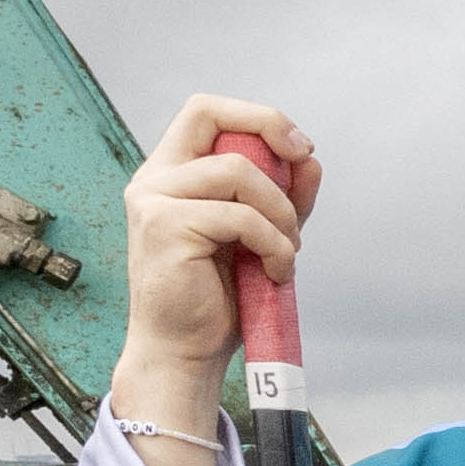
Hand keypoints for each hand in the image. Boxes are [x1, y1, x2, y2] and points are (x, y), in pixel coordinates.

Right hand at [112, 94, 315, 405]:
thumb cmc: (217, 299)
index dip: (257, 116)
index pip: (206, 112)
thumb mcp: (260, 236)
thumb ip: (283, 198)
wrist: (186, 353)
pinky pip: (242, 217)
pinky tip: (274, 273)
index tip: (298, 147)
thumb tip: (310, 160)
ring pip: (239, 171)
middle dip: (268, 131)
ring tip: (286, 251)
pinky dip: (274, 245)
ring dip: (281, 211)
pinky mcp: (165, 227)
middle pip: (210, 115)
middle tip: (302, 165)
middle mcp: (155, 180)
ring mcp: (154, 201)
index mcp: (172, 175)